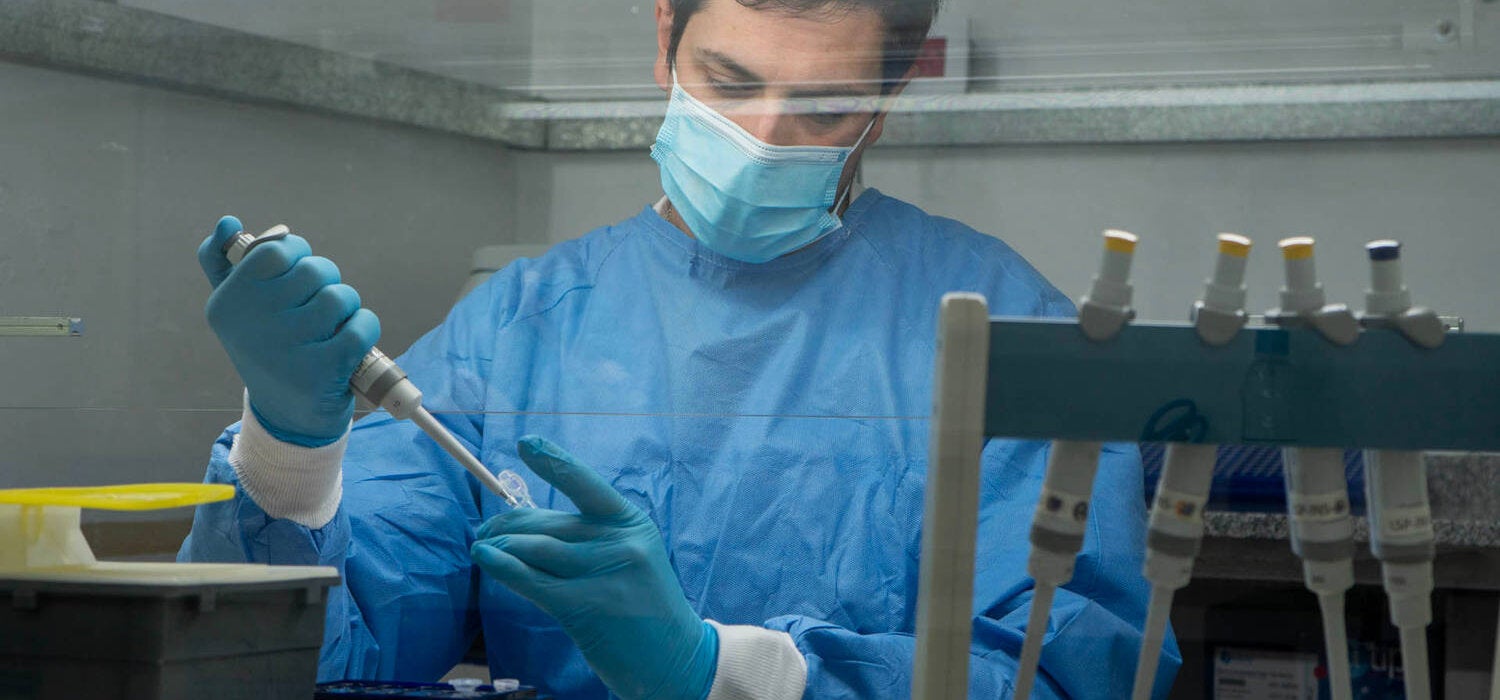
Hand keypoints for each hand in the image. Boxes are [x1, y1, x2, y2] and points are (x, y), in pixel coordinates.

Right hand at [199, 215, 379, 446]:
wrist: (286, 416)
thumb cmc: (267, 350)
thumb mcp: (236, 310)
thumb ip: (224, 263)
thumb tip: (227, 222)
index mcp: (229, 303)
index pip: (277, 249)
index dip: (298, 255)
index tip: (296, 277)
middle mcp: (254, 324)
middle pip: (314, 270)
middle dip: (325, 283)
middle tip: (317, 308)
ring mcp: (289, 347)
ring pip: (340, 296)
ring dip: (346, 309)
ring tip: (331, 329)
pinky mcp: (325, 369)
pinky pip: (362, 324)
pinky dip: (364, 330)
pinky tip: (350, 345)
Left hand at [472, 436, 717, 699]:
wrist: (675, 659)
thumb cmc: (641, 606)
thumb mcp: (626, 558)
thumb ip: (583, 537)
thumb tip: (520, 522)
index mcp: (632, 522)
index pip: (586, 484)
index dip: (553, 462)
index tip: (526, 444)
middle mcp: (621, 542)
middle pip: (548, 522)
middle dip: (508, 524)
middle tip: (485, 531)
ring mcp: (604, 573)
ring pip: (535, 549)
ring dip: (500, 546)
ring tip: (482, 548)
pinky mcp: (585, 606)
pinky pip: (531, 579)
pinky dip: (501, 566)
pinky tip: (484, 556)